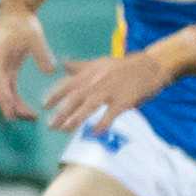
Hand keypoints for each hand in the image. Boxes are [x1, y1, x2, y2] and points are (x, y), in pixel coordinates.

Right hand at [0, 7, 60, 120]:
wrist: (14, 14)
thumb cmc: (22, 24)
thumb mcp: (34, 36)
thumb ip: (41, 53)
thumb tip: (50, 71)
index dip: (5, 99)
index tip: (12, 113)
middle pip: (0, 92)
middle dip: (10, 107)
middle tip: (26, 119)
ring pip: (4, 93)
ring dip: (14, 106)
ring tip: (31, 117)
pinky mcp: (6, 69)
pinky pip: (9, 88)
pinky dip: (15, 99)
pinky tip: (26, 109)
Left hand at [42, 50, 177, 135]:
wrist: (150, 66)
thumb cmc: (124, 67)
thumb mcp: (99, 62)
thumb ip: (80, 66)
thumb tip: (62, 63)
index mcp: (89, 73)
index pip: (67, 85)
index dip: (54, 96)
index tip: (44, 106)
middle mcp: (97, 82)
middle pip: (74, 99)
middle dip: (61, 113)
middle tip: (51, 125)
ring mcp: (110, 91)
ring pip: (88, 107)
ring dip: (76, 119)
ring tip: (65, 130)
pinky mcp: (124, 101)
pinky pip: (110, 115)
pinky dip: (101, 125)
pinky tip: (95, 133)